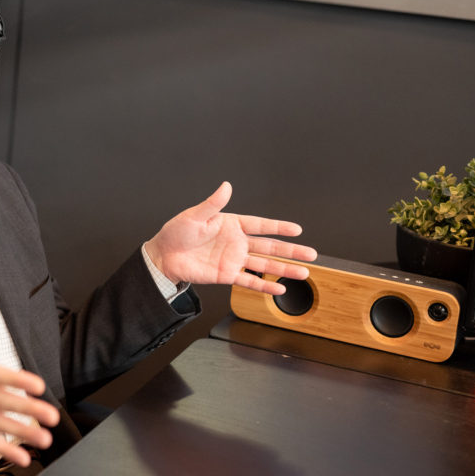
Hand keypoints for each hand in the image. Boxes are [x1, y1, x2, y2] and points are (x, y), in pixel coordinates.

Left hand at [145, 182, 317, 295]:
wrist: (163, 256)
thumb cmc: (176, 233)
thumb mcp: (194, 216)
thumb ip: (212, 203)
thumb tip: (226, 186)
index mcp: (231, 224)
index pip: (261, 225)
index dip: (279, 227)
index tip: (297, 229)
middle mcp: (236, 242)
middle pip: (269, 246)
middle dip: (291, 250)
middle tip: (311, 254)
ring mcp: (233, 259)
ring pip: (264, 264)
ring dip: (284, 268)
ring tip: (304, 272)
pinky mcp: (226, 275)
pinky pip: (249, 281)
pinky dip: (264, 285)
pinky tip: (279, 289)